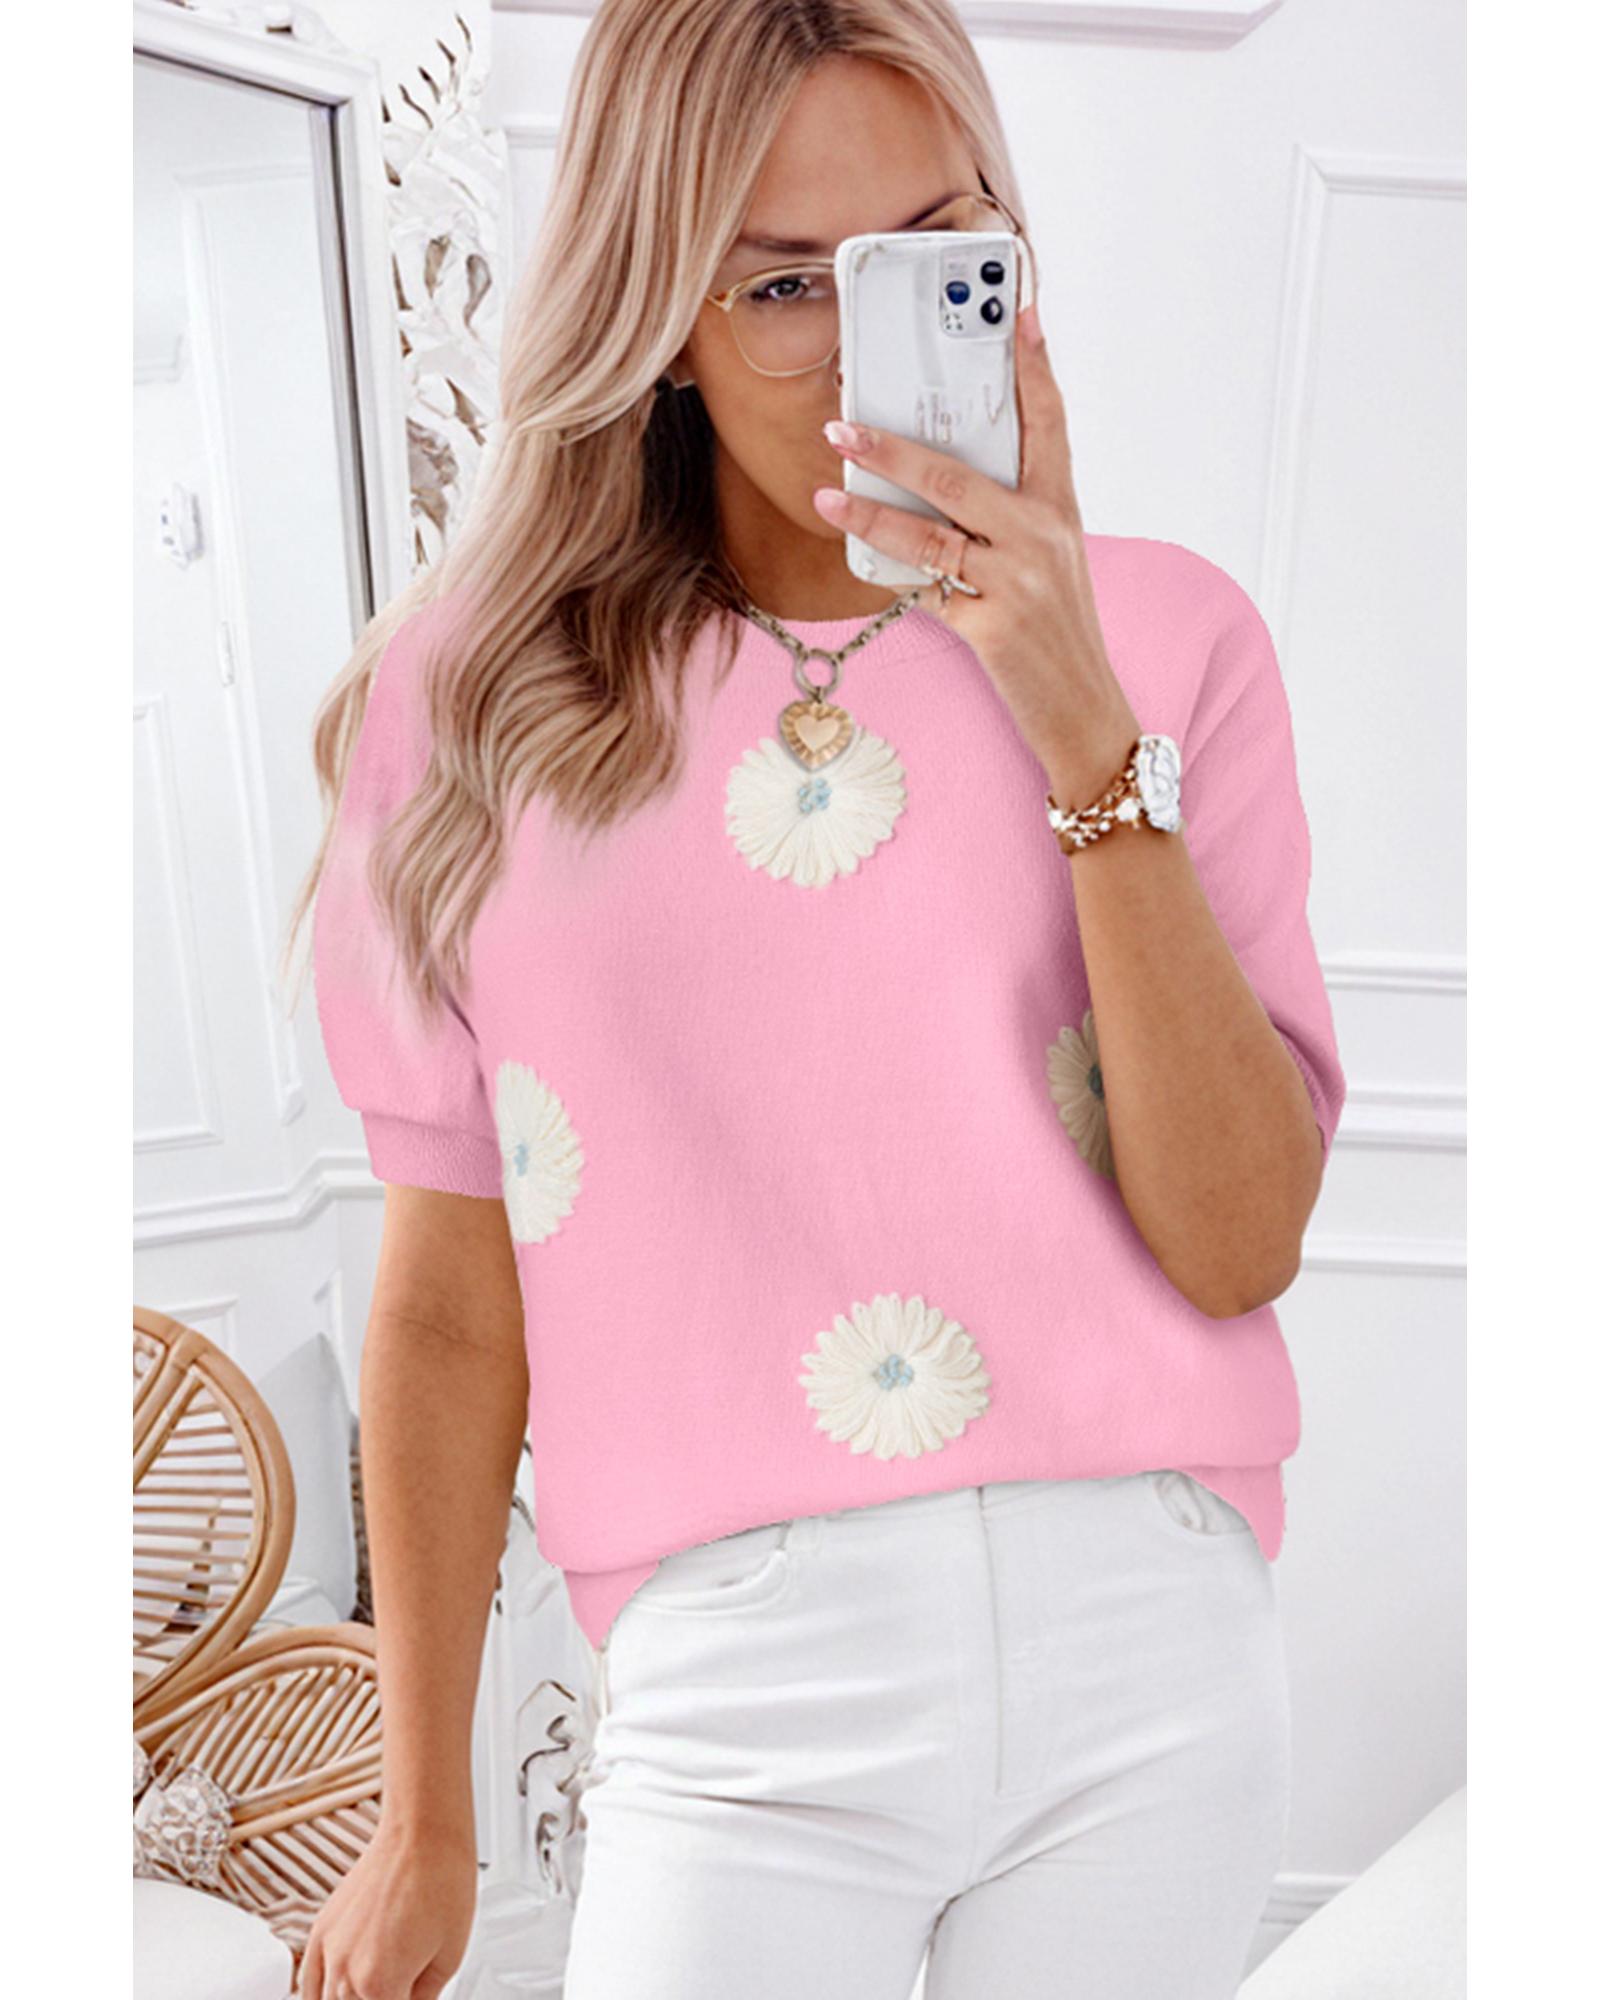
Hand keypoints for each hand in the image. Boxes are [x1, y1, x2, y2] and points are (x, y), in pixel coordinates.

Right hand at [296, 1818, 477, 1999]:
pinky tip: (329, 1996)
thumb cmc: (443, 1882)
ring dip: (349, 1999)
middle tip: (401, 1989)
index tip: (413, 1997)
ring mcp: (329, 1950)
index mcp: (381, 1986)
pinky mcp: (321, 1928)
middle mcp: (346, 1972)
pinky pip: (307, 1981)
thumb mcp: (449, 1958)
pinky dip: (316, 1995)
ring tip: (374, 1990)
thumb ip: (424, 1997)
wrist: (423, 1832)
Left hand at [813, 301, 1141, 808]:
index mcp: (1060, 511)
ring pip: (930, 530)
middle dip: (893, 446)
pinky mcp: (993, 625)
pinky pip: (925, 589)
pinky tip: (859, 559)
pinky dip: (891, 575)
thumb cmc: (1057, 636)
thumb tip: (933, 491)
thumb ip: (1004, 523)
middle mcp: (1043, 536)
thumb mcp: (1046, 566)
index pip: (1048, 423)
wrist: (1086, 714)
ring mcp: (1018, 580)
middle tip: (843, 424)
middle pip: (958, 472)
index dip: (1034, 365)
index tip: (1018, 310)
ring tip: (827, 491)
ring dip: (870, 508)